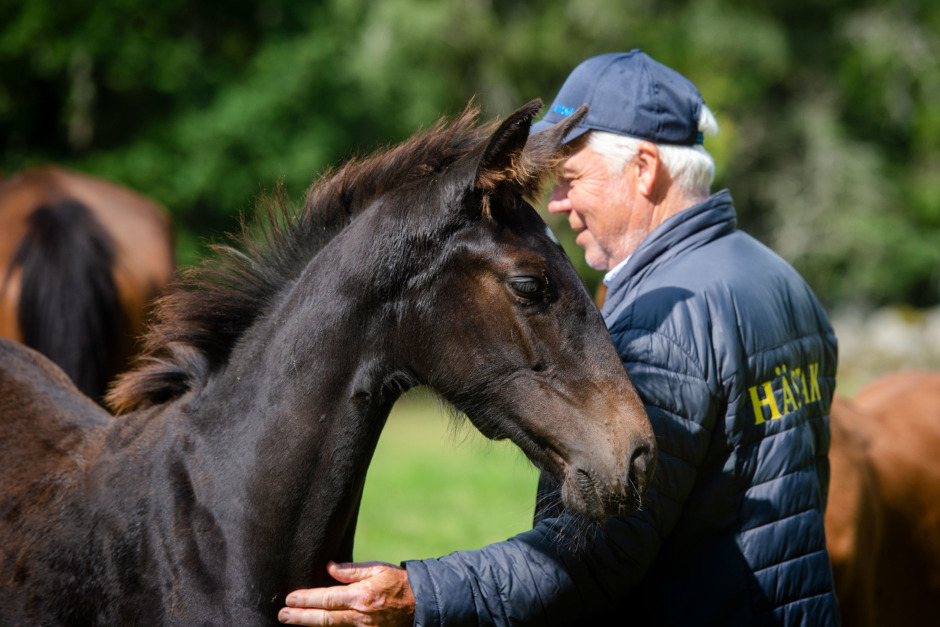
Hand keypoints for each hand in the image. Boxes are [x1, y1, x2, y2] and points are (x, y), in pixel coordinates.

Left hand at [278, 561, 414, 625]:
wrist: (420, 604)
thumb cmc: (398, 582)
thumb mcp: (378, 569)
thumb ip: (352, 570)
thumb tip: (329, 567)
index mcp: (362, 596)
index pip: (327, 598)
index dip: (307, 599)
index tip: (290, 598)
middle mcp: (361, 616)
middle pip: (324, 619)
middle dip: (301, 617)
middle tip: (282, 615)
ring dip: (310, 625)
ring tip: (292, 621)